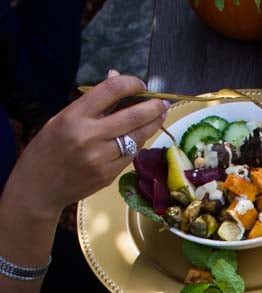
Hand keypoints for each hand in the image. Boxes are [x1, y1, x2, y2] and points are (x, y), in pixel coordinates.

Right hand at [13, 70, 167, 221]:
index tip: (140, 85)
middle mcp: (89, 136)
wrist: (39, 186)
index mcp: (74, 116)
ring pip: (136, 139)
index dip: (131, 83)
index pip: (110, 90)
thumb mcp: (63, 118)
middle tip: (163, 103)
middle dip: (153, 108)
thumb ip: (92, 102)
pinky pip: (130, 156)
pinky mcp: (108, 176)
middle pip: (132, 117)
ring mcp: (100, 159)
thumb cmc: (49, 148)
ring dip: (151, 127)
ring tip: (159, 117)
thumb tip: (116, 76)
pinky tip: (142, 137)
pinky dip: (138, 144)